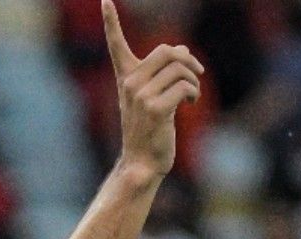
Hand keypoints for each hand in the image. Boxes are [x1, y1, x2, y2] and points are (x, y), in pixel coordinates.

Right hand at [103, 0, 202, 179]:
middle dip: (188, 59)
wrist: (142, 161)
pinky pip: (185, 86)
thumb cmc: (149, 129)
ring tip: (193, 94)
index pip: (115, 45)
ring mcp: (141, 96)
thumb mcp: (153, 96)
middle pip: (166, 50)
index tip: (104, 0)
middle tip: (196, 74)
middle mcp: (130, 83)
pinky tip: (190, 103)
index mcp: (125, 78)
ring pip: (179, 68)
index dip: (110, 22)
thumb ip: (164, 72)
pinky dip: (194, 93)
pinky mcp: (156, 108)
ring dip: (195, 79)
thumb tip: (182, 49)